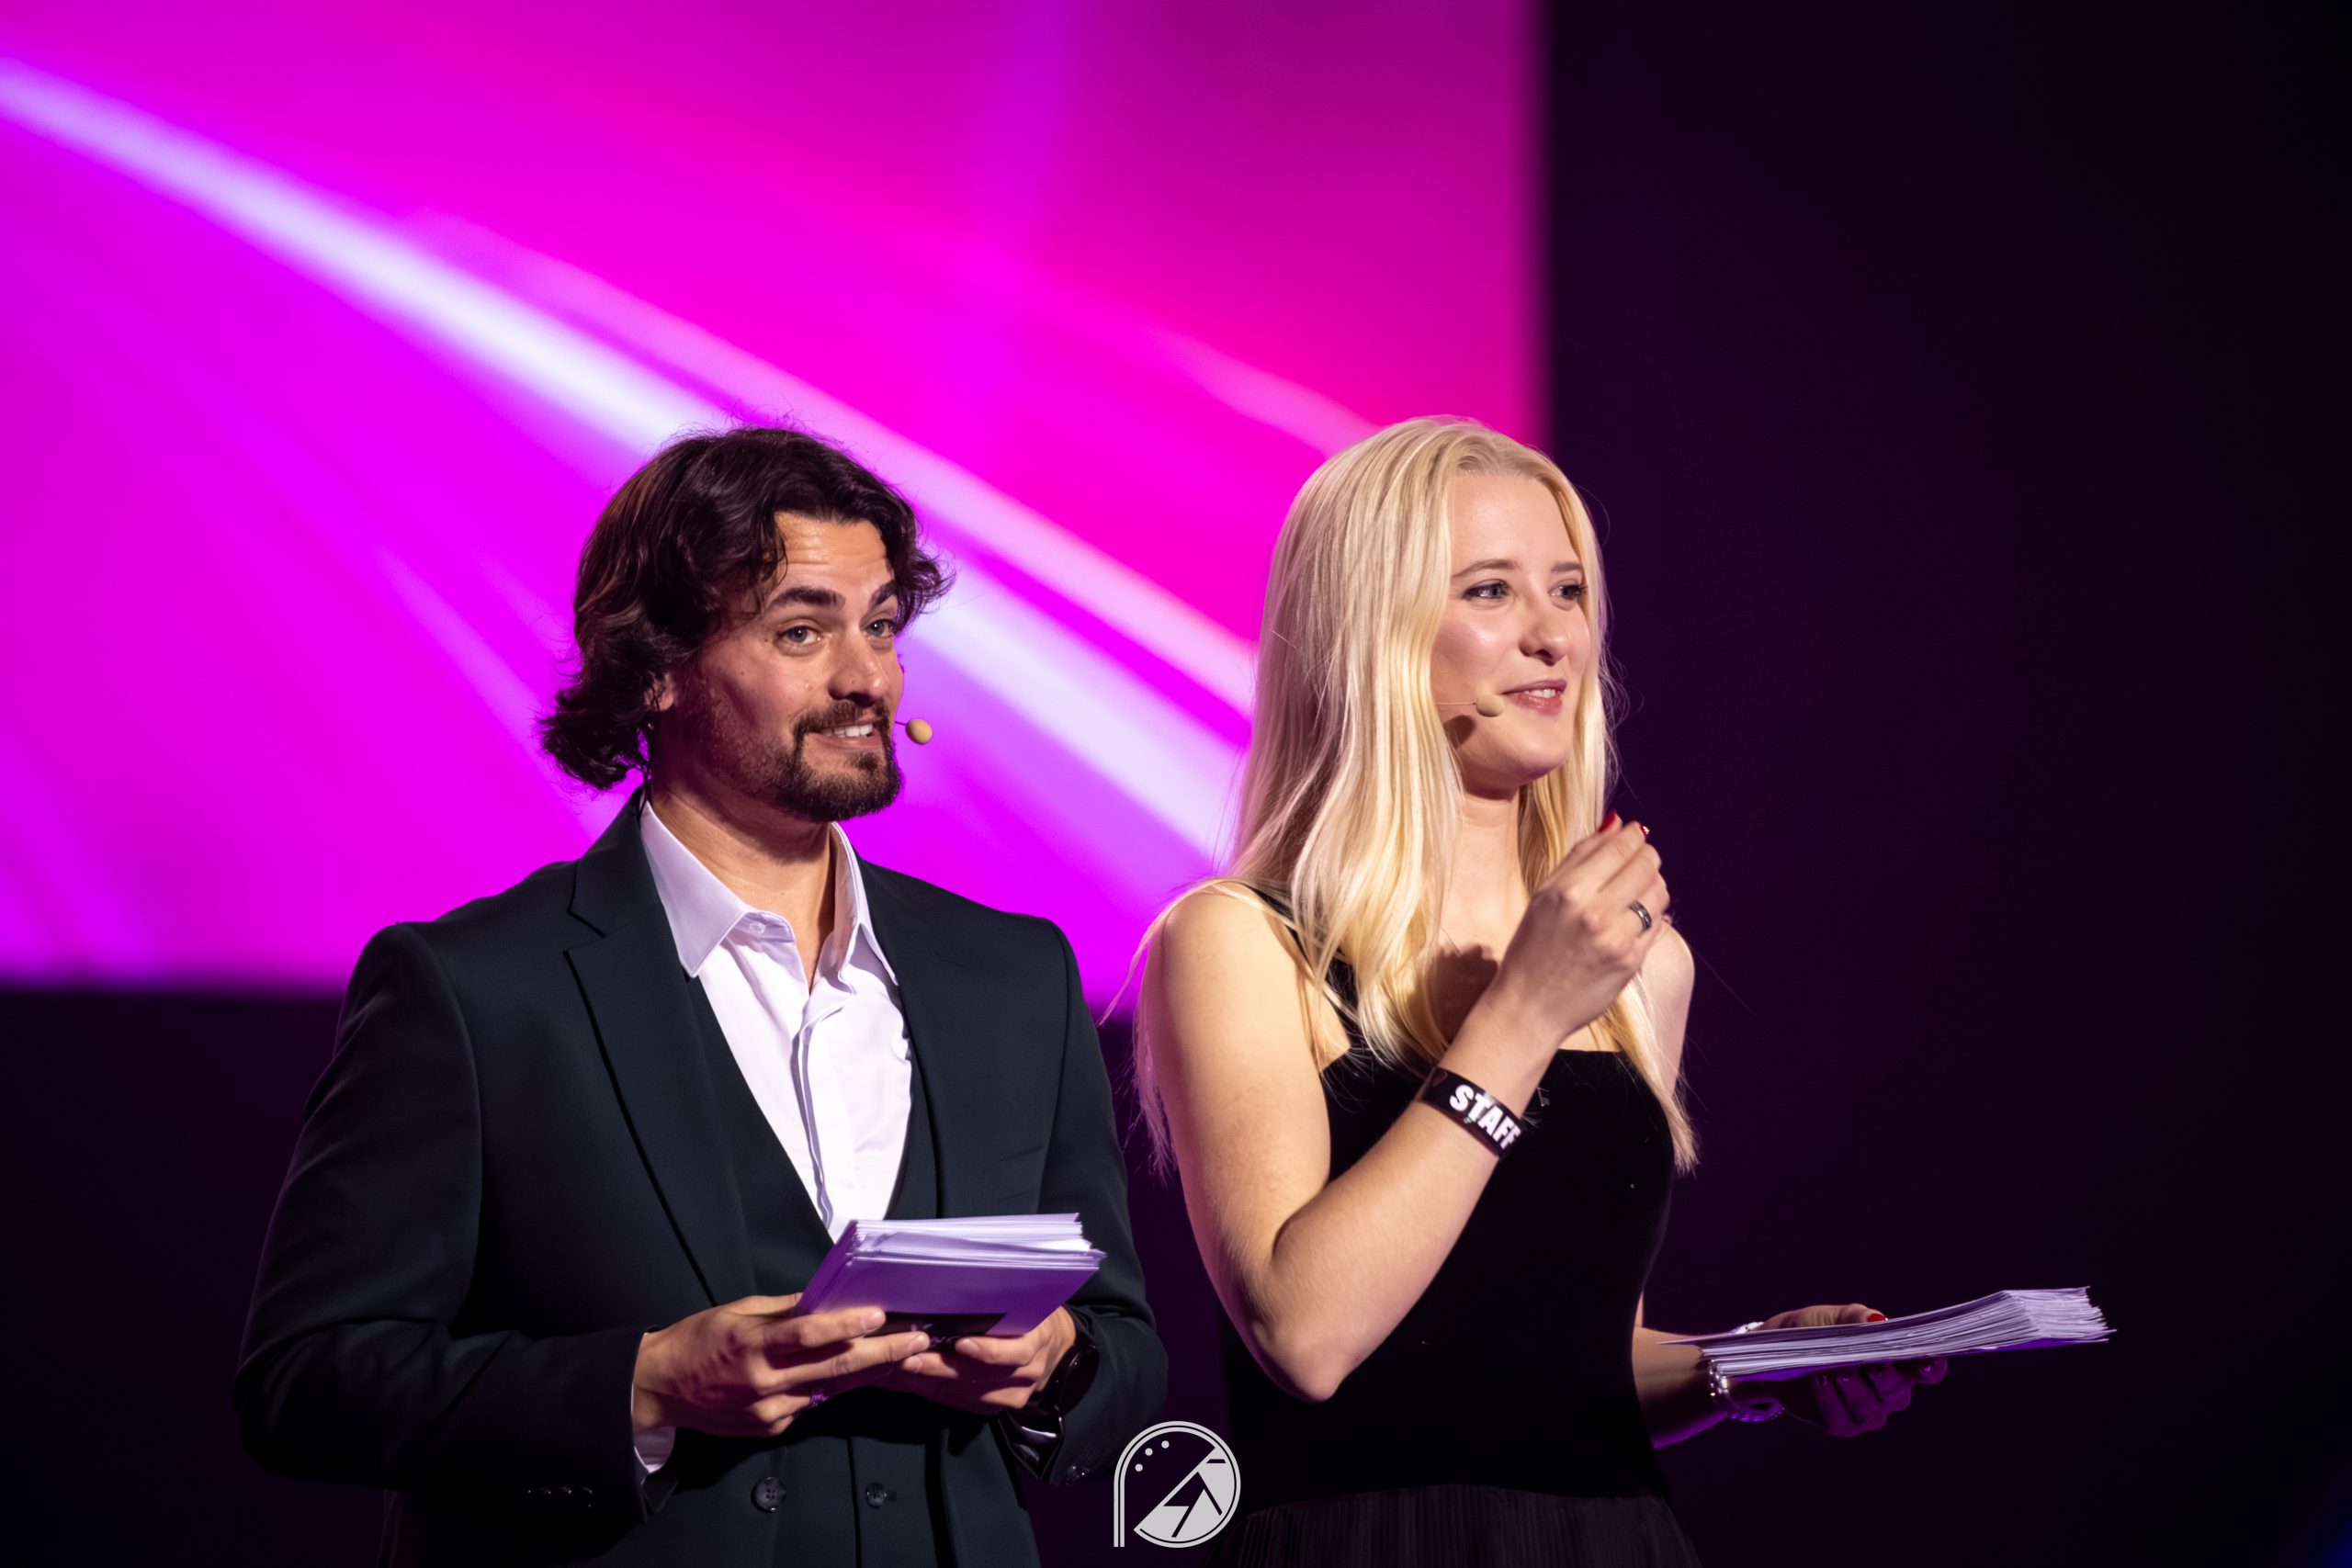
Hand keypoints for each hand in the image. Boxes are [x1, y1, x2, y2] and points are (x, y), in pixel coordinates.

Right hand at [632, 1293, 933, 1438]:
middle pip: (833, 1368)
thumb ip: (784, 1310)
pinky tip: (856, 1374)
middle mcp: (764, 1383)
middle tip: (919, 1340)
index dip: (847, 1326)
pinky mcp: (770, 1429)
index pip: (808, 1335)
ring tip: (905, 1354)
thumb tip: (825, 1298)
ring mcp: (768, 1412)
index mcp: (752, 1346)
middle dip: (882, 1353)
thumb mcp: (737, 1312)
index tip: (881, 1315)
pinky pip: (810, 1404)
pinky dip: (832, 1387)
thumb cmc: (699, 1340)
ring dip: (868, 1372)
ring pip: (829, 1389)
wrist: (660, 1389)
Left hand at [875, 1307, 1078, 1415]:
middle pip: (981, 1376)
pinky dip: (932, 1393)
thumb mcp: (1024, 1300)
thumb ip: (998, 1297)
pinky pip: (962, 1403)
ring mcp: (1012, 1395)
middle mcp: (1027, 1372)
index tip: (957, 1343)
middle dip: (940, 1368)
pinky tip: (908, 1383)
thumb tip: (951, 1282)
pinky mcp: (996, 1408)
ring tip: (896, 1371)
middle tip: (906, 1358)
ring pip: (966, 1393)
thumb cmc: (1031, 1313)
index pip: (1014, 1351)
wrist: (1055, 1348)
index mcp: (1037, 1339)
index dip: (986, 1351)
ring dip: (928, 1382)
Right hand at [1480, 816, 1667, 1048]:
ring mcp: (1617, 940)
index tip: (1637, 833)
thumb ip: (1580, 856)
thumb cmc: (1532, 948)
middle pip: (1645, 866)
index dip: (1634, 837)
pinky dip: (1654, 915)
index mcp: (1567, 892)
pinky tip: (1637, 917)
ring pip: (1658, 894)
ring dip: (1654, 884)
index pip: (1618, 849)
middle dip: (1648, 856)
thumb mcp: (1544, 895)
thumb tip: (1617, 822)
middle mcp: (1594, 914)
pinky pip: (1659, 925)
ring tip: (1638, 889)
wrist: (1529, 1007)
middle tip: (1641, 858)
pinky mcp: (1632, 962)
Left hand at [1752, 1303, 1947, 1436]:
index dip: (1931, 1368)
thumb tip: (1878, 1320)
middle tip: (1871, 1364)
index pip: (1925, 1369)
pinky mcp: (1841, 1424)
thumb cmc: (1814, 1331)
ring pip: (1871, 1408)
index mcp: (1895, 1362)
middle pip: (1899, 1392)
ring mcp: (1867, 1411)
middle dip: (1886, 1377)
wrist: (1776, 1352)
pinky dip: (1831, 1399)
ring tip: (1836, 1369)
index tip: (1930, 1362)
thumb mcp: (1832, 1317)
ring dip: (1854, 1388)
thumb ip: (1856, 1318)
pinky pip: (1843, 1418)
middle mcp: (1887, 1391)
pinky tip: (1821, 1381)